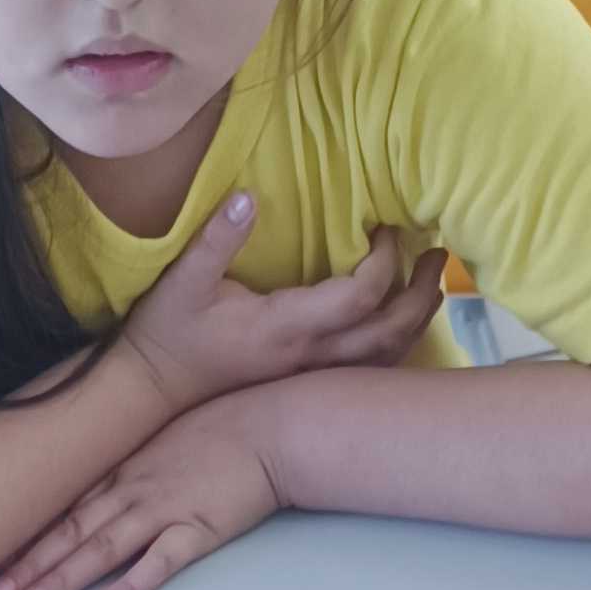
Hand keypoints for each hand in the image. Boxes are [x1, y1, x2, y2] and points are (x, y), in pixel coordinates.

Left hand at [0, 394, 282, 589]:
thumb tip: (104, 483)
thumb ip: (131, 461)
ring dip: (61, 580)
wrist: (272, 425)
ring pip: (100, 550)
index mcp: (124, 470)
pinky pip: (155, 565)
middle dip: (29, 566)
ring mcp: (163, 510)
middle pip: (70, 533)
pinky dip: (126, 588)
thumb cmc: (223, 427)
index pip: (65, 509)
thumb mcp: (164, 436)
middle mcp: (133, 490)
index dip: (30, 538)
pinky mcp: (196, 530)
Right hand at [118, 203, 447, 427]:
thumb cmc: (168, 335)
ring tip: (431, 283)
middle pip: (390, 333)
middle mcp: (309, 357)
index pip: (360, 296)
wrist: (154, 392)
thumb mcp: (183, 282)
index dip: (384, 261)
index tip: (383, 229)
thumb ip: (216, 239)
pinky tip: (400, 320)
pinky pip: (369, 370)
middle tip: (436, 255)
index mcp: (285, 327)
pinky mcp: (307, 382)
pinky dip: (395, 344)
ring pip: (385, 358)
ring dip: (417, 321)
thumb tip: (247, 197)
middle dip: (422, 293)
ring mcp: (311, 375)